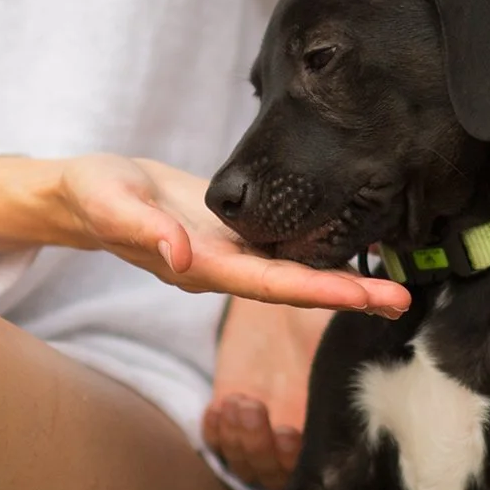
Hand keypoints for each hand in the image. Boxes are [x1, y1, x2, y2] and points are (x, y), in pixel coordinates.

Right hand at [0, 153, 409, 315]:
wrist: (88, 192)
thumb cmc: (94, 194)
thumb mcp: (110, 203)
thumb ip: (142, 229)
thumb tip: (181, 256)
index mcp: (200, 266)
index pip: (269, 284)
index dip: (317, 291)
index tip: (362, 298)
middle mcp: (223, 268)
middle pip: (295, 286)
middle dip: (347, 295)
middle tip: (401, 297)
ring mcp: (231, 255)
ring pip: (296, 272)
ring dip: (343, 279)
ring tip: (396, 282)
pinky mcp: (235, 235)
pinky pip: (285, 249)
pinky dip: (320, 253)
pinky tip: (356, 246)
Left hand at [203, 300, 331, 489]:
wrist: (283, 301)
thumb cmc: (319, 321)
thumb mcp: (340, 338)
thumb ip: (350, 362)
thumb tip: (375, 357)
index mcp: (322, 424)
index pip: (309, 468)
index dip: (293, 461)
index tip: (287, 431)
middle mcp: (289, 436)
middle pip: (271, 474)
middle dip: (259, 449)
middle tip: (256, 407)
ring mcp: (257, 428)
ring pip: (242, 464)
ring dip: (238, 438)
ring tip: (240, 401)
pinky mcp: (229, 414)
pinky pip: (216, 442)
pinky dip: (216, 432)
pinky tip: (222, 404)